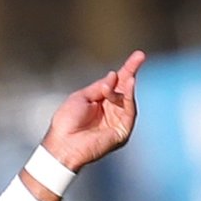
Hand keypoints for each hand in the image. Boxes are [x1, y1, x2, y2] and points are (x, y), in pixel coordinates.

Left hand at [39, 50, 144, 171]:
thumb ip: (99, 86)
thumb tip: (114, 75)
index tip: (138, 56)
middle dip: (131, 72)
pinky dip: (129, 97)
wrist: (62, 144)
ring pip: (128, 99)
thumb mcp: (81, 97)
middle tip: (139, 57)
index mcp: (100, 102)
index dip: (126, 69)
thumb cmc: (66, 123)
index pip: (116, 83)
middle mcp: (111, 111)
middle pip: (125, 88)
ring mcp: (117, 122)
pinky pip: (129, 112)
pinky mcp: (122, 132)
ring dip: (125, 86)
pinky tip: (129, 85)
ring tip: (125, 76)